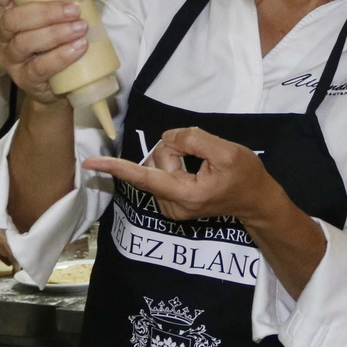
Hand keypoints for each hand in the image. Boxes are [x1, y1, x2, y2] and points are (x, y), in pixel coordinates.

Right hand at [0, 0, 106, 104]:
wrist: (67, 79)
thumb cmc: (61, 34)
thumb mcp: (70, 7)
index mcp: (7, 7)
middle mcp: (3, 32)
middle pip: (11, 19)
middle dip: (44, 12)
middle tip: (73, 10)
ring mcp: (11, 57)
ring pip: (24, 42)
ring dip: (55, 34)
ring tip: (80, 29)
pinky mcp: (25, 78)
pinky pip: (39, 68)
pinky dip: (60, 56)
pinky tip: (78, 48)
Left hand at [83, 127, 275, 222]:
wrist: (256, 200)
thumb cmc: (245, 175)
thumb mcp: (226, 150)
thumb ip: (193, 139)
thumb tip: (168, 138)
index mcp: (186, 194)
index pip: (146, 177)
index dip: (117, 167)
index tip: (91, 163)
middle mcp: (173, 205)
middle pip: (155, 162)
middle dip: (175, 149)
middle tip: (205, 156)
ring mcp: (171, 208)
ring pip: (157, 166)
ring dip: (177, 157)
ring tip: (203, 165)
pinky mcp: (171, 205)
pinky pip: (162, 173)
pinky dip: (176, 165)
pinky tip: (195, 171)